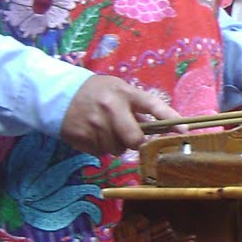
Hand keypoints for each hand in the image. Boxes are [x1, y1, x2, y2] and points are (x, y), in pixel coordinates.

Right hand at [61, 74, 176, 153]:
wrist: (57, 94)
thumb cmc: (95, 91)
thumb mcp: (117, 89)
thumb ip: (137, 106)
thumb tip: (159, 126)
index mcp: (124, 93)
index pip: (153, 106)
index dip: (170, 119)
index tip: (184, 131)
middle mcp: (111, 109)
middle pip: (135, 140)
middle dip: (135, 141)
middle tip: (129, 135)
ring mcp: (96, 125)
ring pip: (118, 149)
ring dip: (116, 144)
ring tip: (104, 128)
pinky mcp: (83, 139)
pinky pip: (101, 153)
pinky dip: (100, 147)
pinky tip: (92, 133)